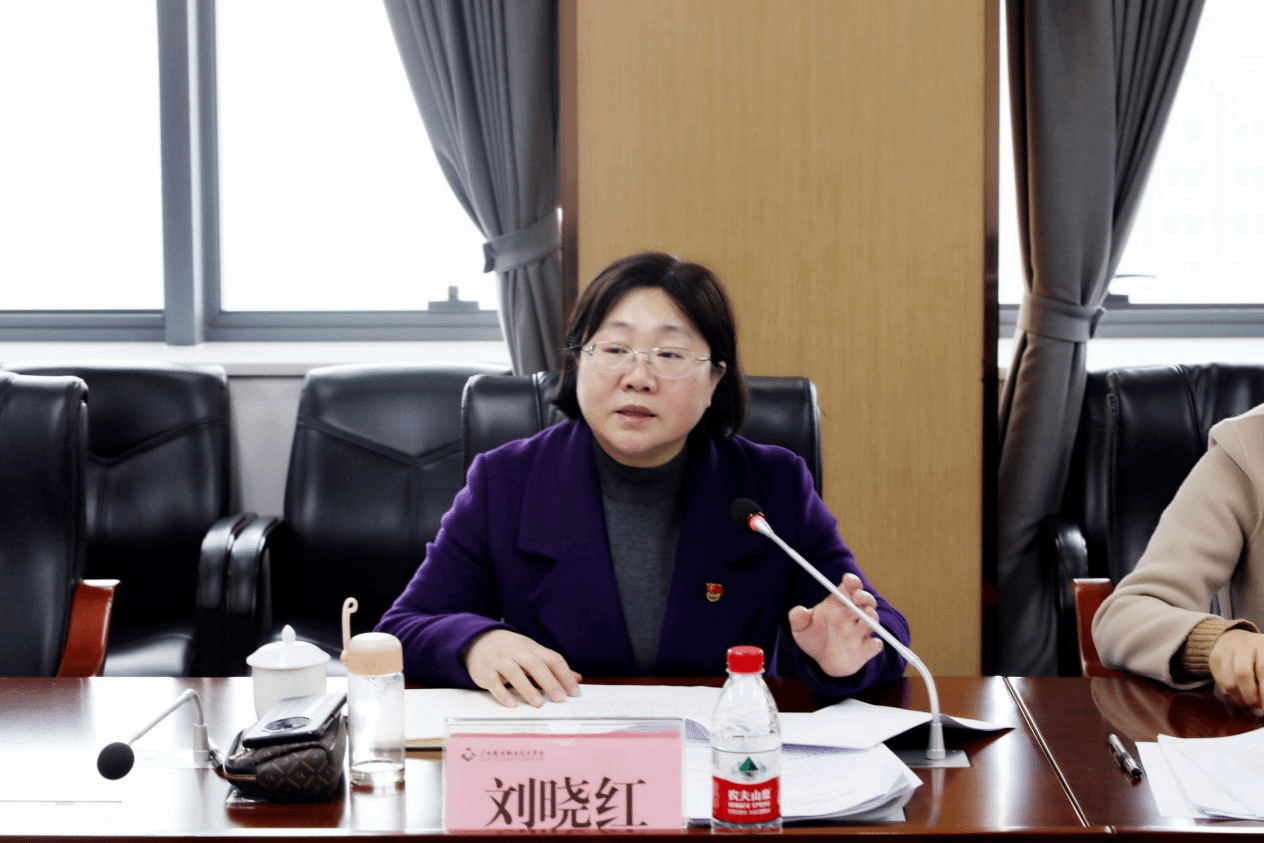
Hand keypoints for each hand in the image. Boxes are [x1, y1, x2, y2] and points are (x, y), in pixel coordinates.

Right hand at [462, 629, 582, 707]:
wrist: (479, 640)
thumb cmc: (510, 650)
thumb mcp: (532, 653)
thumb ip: (553, 667)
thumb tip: (577, 678)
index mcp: (532, 647)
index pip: (552, 658)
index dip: (565, 675)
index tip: (574, 691)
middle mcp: (516, 652)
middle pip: (535, 664)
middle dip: (549, 681)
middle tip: (560, 698)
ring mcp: (499, 660)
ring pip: (514, 672)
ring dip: (527, 688)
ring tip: (538, 703)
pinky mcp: (485, 671)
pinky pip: (493, 682)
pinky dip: (502, 693)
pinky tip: (511, 703)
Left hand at [788, 572, 884, 676]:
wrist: (819, 661)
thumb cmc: (812, 638)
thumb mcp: (800, 628)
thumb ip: (798, 618)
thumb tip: (800, 611)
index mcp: (838, 604)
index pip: (849, 587)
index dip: (851, 581)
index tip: (847, 579)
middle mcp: (852, 615)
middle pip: (865, 600)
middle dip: (865, 596)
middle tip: (857, 597)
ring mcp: (860, 632)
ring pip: (873, 619)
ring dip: (871, 616)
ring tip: (866, 615)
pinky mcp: (865, 650)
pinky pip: (876, 645)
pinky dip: (875, 644)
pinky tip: (871, 644)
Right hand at [1209, 628, 1263, 716]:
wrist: (1235, 639)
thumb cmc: (1259, 657)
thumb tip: (1262, 708)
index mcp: (1261, 645)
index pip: (1262, 670)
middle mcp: (1242, 644)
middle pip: (1242, 673)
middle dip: (1250, 696)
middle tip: (1257, 709)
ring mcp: (1225, 649)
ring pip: (1228, 681)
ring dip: (1239, 699)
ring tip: (1248, 705)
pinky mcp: (1213, 658)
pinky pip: (1219, 682)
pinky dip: (1230, 695)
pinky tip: (1238, 698)